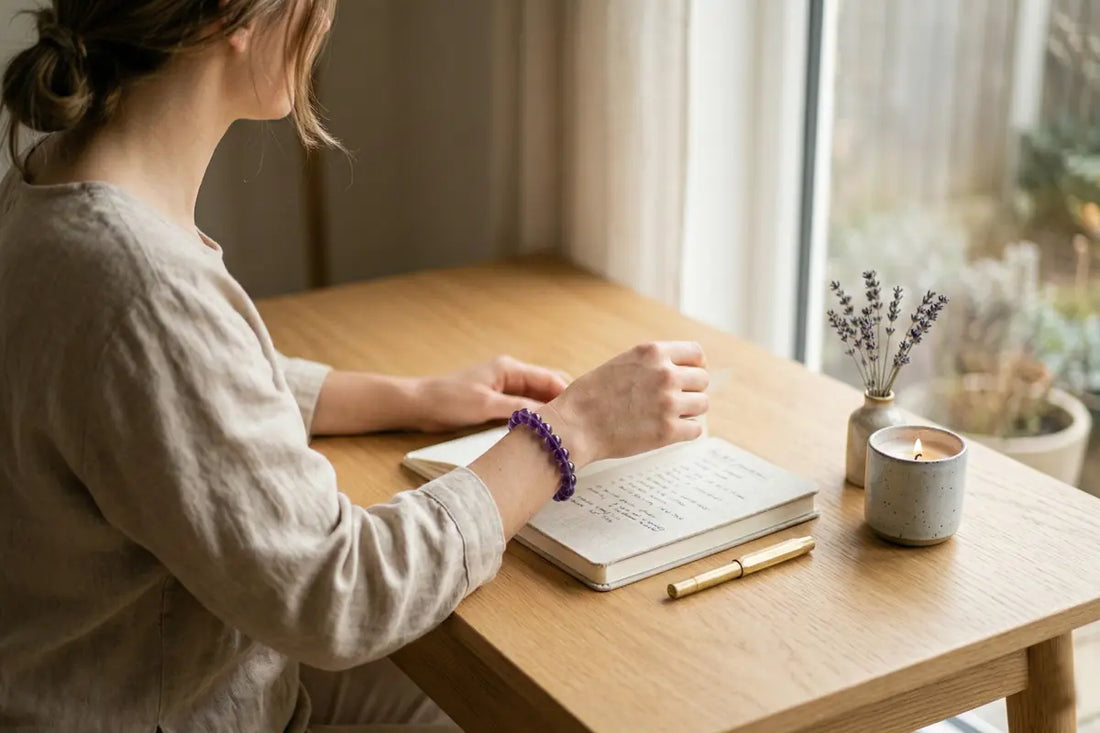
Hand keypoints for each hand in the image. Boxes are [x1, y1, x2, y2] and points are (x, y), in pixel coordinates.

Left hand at [413, 355, 569, 431]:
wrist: (419, 405)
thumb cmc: (448, 400)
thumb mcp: (486, 405)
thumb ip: (518, 409)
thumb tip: (549, 417)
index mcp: (510, 368)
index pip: (550, 378)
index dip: (569, 393)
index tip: (584, 412)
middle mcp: (510, 375)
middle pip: (547, 387)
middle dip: (564, 402)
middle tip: (580, 423)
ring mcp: (504, 389)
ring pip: (537, 399)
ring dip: (550, 412)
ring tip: (567, 430)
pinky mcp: (497, 402)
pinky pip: (524, 408)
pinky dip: (535, 418)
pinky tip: (543, 432)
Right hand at [545, 341, 708, 467]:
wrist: (575, 425)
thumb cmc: (591, 396)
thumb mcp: (621, 363)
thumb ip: (651, 364)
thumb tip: (679, 371)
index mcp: (653, 353)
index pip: (696, 353)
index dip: (695, 366)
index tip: (689, 376)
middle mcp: (665, 374)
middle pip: (702, 380)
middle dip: (691, 390)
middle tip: (674, 401)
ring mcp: (668, 402)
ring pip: (702, 404)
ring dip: (689, 411)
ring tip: (668, 416)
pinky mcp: (668, 431)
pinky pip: (695, 430)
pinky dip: (684, 432)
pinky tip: (668, 432)